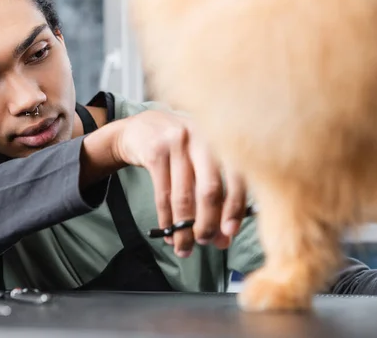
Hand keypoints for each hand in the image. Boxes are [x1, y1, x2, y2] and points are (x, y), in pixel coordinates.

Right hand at [113, 110, 247, 256]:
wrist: (140, 129)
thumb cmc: (178, 151)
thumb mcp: (200, 165)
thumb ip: (215, 198)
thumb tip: (224, 238)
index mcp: (222, 140)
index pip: (236, 178)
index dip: (235, 207)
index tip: (230, 232)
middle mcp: (202, 138)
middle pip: (210, 189)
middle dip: (208, 223)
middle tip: (205, 242)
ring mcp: (177, 142)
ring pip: (183, 196)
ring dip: (183, 228)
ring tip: (183, 247)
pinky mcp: (154, 151)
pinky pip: (162, 194)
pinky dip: (166, 219)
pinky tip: (168, 232)